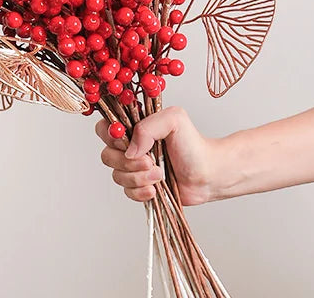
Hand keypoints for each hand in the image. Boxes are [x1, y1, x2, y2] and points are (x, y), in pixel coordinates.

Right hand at [95, 107, 221, 205]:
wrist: (207, 174)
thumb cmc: (193, 144)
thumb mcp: (174, 120)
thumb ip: (148, 126)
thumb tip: (131, 149)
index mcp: (134, 126)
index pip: (105, 127)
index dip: (111, 136)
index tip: (127, 141)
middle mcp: (130, 146)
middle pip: (107, 155)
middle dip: (128, 162)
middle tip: (150, 162)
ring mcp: (134, 168)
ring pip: (117, 176)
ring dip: (138, 178)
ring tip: (159, 175)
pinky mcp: (139, 186)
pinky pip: (127, 192)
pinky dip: (140, 192)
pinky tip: (155, 189)